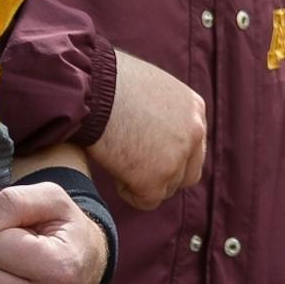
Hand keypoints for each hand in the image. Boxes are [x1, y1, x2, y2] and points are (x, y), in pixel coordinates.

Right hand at [88, 52, 206, 210]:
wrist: (90, 88)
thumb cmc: (107, 82)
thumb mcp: (149, 88)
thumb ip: (162, 112)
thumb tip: (156, 131)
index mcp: (194, 108)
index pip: (193, 145)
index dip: (169, 154)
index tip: (148, 155)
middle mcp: (194, 132)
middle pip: (188, 173)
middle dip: (163, 175)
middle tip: (136, 167)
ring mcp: (177, 157)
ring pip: (167, 189)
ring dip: (145, 182)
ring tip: (119, 163)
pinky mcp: (155, 179)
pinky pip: (147, 201)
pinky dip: (130, 193)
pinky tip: (115, 174)